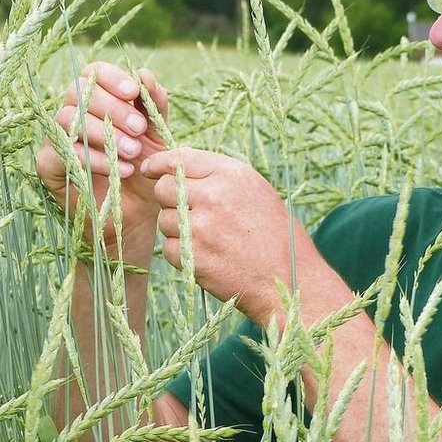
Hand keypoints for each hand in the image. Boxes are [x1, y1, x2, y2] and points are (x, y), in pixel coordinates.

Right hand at [36, 63, 168, 251]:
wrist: (139, 214)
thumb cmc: (146, 169)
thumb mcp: (157, 135)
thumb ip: (153, 105)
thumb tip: (144, 73)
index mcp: (96, 100)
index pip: (92, 72)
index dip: (111, 77)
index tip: (134, 92)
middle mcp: (72, 114)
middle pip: (78, 91)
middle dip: (113, 108)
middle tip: (140, 130)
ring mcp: (56, 137)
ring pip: (68, 119)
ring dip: (105, 134)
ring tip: (134, 153)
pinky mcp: (47, 164)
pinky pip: (63, 152)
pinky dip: (94, 159)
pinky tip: (120, 170)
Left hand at [140, 148, 335, 325]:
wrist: (289, 282)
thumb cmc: (277, 237)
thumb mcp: (257, 193)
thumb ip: (220, 178)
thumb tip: (177, 168)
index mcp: (232, 174)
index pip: (179, 158)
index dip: (160, 164)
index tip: (151, 170)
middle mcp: (214, 195)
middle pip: (164, 188)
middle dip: (169, 200)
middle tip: (190, 214)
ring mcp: (201, 227)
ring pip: (164, 220)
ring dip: (178, 230)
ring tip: (210, 240)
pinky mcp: (193, 256)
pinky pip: (169, 249)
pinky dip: (183, 255)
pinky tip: (209, 258)